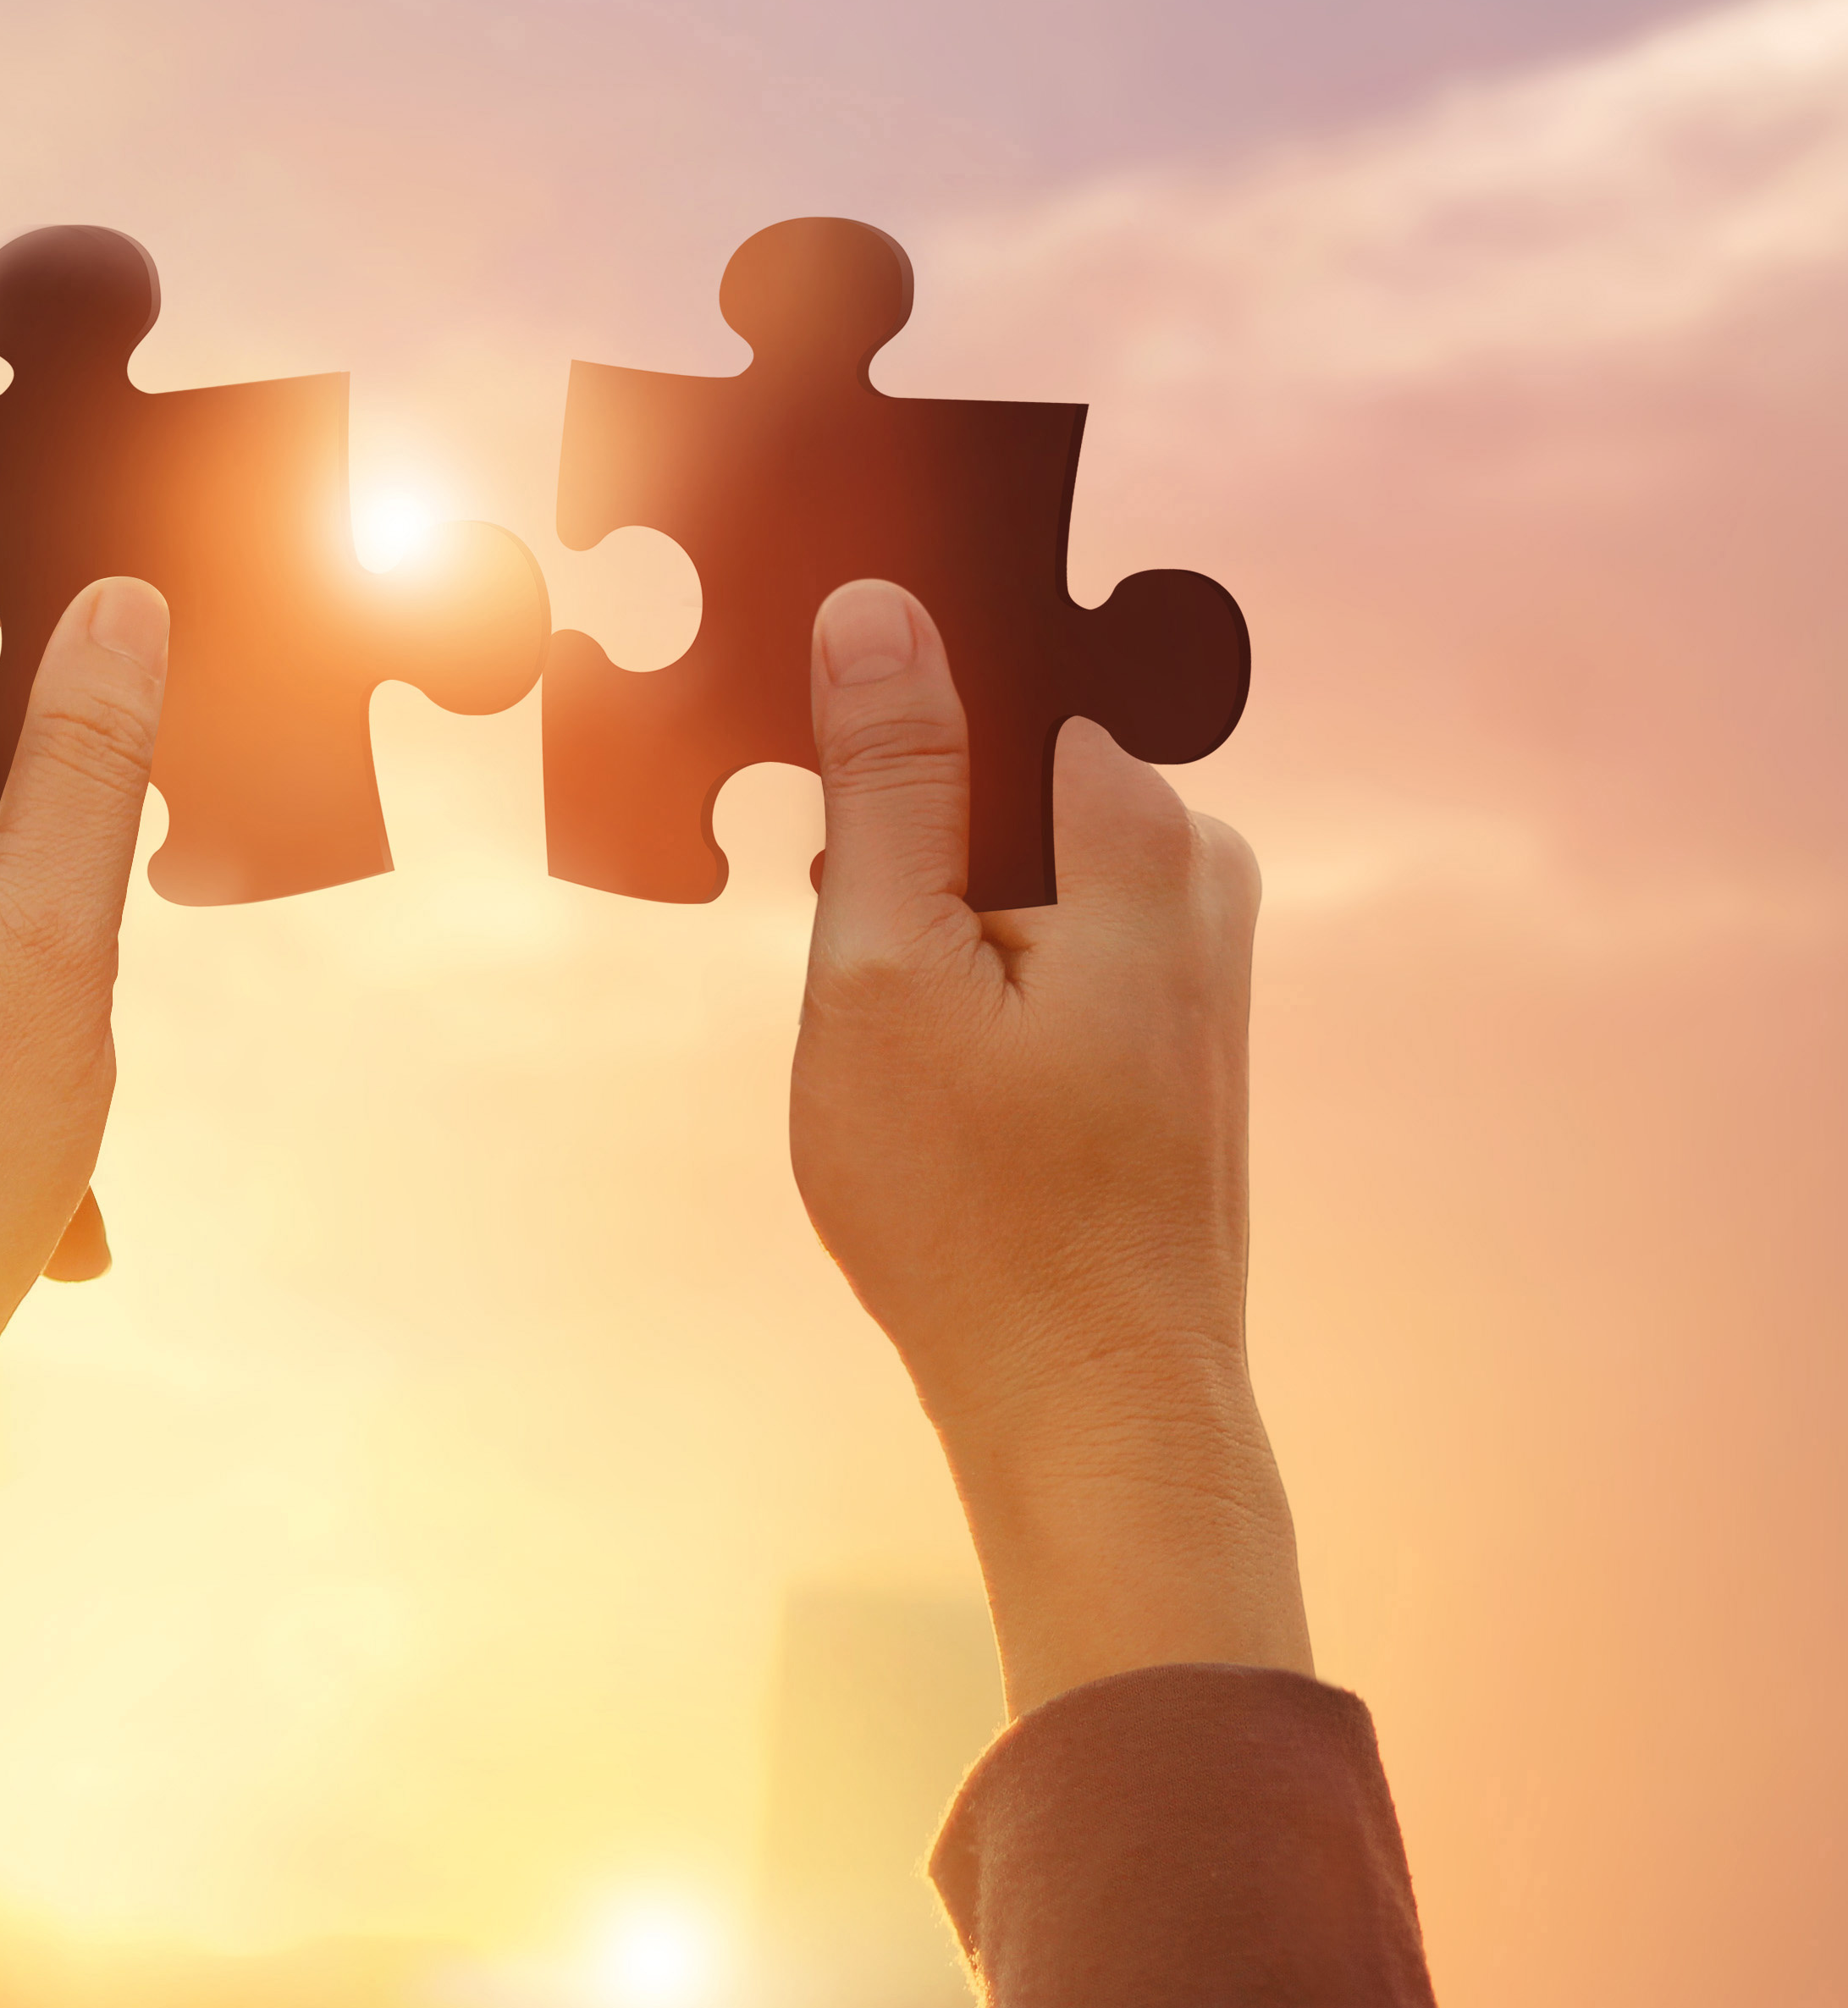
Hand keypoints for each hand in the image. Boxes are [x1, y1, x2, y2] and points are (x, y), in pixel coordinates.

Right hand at [791, 578, 1310, 1712]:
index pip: (996, 668)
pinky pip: (1042, 922)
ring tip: (871, 1017)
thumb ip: (886, 784)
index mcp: (1141, 831)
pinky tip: (921, 1053)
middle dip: (899, 821)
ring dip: (924, 903)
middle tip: (823, 935)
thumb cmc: (977, 1210)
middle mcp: (1199, 866)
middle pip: (1007, 765)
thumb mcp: (883, 974)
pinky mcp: (1171, 1014)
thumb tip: (877, 610)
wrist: (1093, 1397)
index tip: (809, 777)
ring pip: (1014, 855)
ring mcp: (1198, 946)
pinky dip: (966, 956)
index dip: (884, 702)